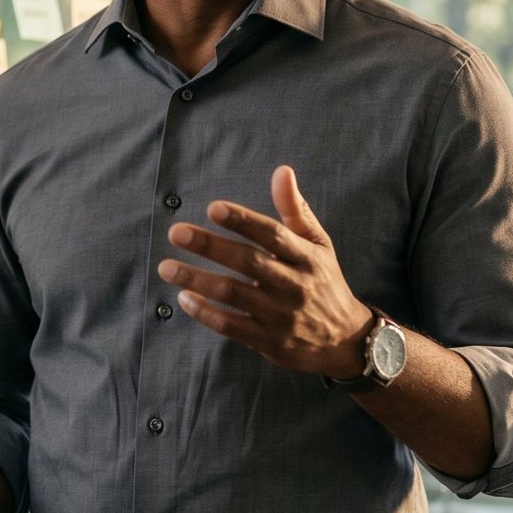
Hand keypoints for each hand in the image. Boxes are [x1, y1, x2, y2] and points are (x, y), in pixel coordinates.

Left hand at [156, 164, 373, 379]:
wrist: (345, 340)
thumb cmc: (323, 282)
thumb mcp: (317, 244)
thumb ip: (295, 209)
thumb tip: (282, 171)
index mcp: (306, 257)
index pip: (273, 235)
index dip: (243, 221)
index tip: (213, 208)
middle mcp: (294, 285)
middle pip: (248, 262)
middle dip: (210, 246)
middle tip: (176, 232)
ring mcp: (281, 315)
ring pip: (234, 294)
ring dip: (197, 279)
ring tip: (167, 267)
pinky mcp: (269, 341)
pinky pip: (232, 326)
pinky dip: (206, 313)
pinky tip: (185, 298)